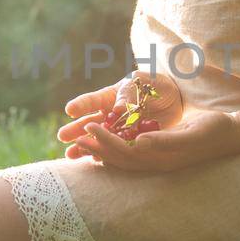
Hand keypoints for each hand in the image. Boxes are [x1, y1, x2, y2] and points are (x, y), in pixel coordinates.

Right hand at [57, 71, 182, 159]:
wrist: (177, 98)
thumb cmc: (156, 84)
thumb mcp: (143, 81)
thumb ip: (129, 92)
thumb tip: (118, 108)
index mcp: (111, 96)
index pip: (93, 100)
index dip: (81, 104)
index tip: (70, 110)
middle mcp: (110, 114)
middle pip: (89, 122)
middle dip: (75, 130)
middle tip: (62, 136)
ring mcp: (119, 129)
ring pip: (98, 138)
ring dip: (85, 146)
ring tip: (70, 155)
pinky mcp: (131, 141)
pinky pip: (115, 149)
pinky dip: (105, 155)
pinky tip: (94, 159)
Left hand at [71, 108, 239, 172]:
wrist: (233, 135)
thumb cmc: (215, 129)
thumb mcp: (193, 132)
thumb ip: (166, 140)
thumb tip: (138, 143)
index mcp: (163, 160)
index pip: (125, 153)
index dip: (105, 142)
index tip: (89, 128)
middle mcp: (158, 164)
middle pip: (120, 160)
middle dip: (98, 149)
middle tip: (76, 138)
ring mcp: (160, 162)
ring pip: (125, 161)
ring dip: (104, 153)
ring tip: (84, 145)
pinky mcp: (163, 156)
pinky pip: (134, 157)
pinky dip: (117, 151)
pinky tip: (108, 146)